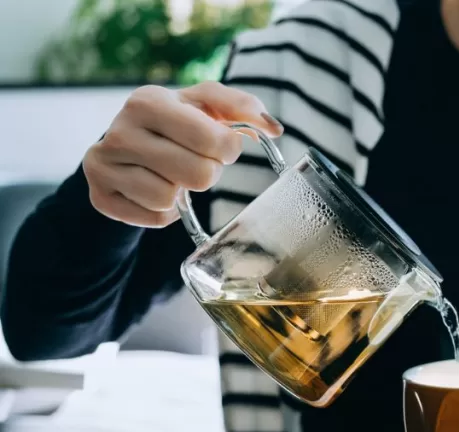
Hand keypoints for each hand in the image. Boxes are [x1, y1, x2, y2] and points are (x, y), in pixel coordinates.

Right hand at [83, 82, 283, 227]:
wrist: (123, 144)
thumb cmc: (176, 122)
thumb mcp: (205, 103)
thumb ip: (242, 106)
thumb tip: (274, 128)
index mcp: (148, 101)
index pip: (213, 140)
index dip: (228, 149)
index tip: (221, 145)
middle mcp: (119, 131)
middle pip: (198, 175)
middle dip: (207, 172)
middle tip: (196, 161)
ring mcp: (104, 165)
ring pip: (171, 199)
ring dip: (183, 192)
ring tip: (173, 174)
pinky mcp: (100, 196)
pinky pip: (155, 218)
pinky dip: (165, 212)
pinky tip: (156, 190)